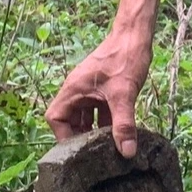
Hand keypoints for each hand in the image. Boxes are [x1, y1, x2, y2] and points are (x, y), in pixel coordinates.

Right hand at [47, 0, 161, 155]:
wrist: (136, 35)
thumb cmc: (124, 58)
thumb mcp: (123, 95)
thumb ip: (124, 124)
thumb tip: (127, 152)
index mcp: (72, 90)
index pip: (55, 118)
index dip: (63, 136)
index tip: (79, 151)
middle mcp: (77, 90)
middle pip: (69, 120)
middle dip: (81, 137)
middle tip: (95, 155)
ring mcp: (90, 89)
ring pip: (86, 116)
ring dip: (95, 131)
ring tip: (107, 148)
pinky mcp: (103, 89)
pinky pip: (99, 110)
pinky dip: (107, 122)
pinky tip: (120, 134)